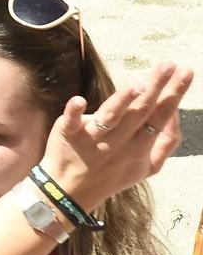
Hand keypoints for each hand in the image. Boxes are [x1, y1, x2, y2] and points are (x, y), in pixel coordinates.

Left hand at [40, 61, 190, 209]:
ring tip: (139, 84)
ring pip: (112, 117)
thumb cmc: (113, 172)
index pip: (161, 116)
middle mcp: (120, 142)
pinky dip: (74, 112)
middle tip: (169, 63)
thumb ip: (166, 142)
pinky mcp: (69, 135)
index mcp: (141, 147)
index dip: (174, 95)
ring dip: (124, 100)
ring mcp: (94, 139)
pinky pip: (71, 123)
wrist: (70, 191)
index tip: (185, 71)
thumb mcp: (148, 166)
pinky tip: (79, 100)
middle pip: (141, 111)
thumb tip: (176, 114)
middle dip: (158, 87)